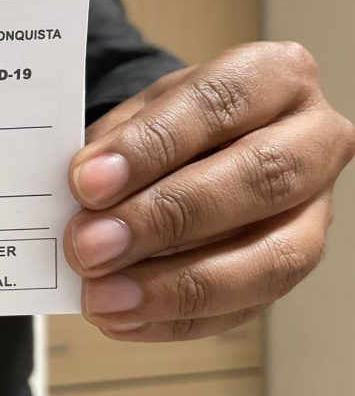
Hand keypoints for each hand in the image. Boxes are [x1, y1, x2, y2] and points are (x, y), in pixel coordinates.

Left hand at [65, 41, 354, 340]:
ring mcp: (315, 213)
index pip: (219, 105)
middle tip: (89, 245)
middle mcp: (314, 140)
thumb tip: (80, 198)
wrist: (196, 147)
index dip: (151, 146)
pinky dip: (174, 319)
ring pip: (269, 260)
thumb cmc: (169, 126)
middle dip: (165, 219)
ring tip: (102, 296)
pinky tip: (121, 318)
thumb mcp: (140, 113)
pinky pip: (244, 310)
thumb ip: (116, 148)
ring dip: (175, 286)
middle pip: (257, 180)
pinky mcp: (292, 269)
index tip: (87, 181)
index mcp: (275, 76)